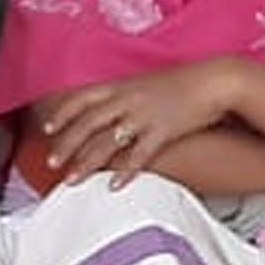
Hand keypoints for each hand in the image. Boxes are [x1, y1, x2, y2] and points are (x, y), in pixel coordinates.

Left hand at [36, 59, 243, 185]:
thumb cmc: (186, 81)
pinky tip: (115, 184)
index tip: (47, 129)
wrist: (217, 80)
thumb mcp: (148, 81)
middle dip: (66, 144)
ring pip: (107, 141)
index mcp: (122, 85)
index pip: (82, 98)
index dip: (62, 114)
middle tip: (52, 162)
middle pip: (88, 123)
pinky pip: (139, 153)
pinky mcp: (164, 130)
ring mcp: (145, 114)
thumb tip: (108, 108)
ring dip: (86, 162)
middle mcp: (129, 98)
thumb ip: (125, 93)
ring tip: (72, 179)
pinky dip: (125, 170)